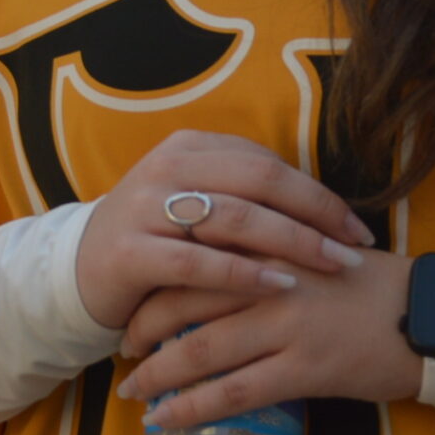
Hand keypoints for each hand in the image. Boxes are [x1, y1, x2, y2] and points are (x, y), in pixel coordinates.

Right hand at [72, 130, 372, 331]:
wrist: (79, 274)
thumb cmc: (156, 242)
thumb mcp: (195, 204)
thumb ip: (244, 197)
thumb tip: (324, 212)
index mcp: (188, 147)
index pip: (267, 163)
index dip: (317, 193)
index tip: (355, 227)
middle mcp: (166, 168)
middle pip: (259, 182)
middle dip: (316, 215)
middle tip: (354, 248)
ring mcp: (144, 207)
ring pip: (236, 218)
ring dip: (293, 243)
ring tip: (332, 266)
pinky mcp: (131, 252)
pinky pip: (199, 262)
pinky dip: (246, 275)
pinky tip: (280, 287)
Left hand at [115, 247, 421, 429]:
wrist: (430, 317)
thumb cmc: (369, 285)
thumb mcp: (313, 249)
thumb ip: (263, 253)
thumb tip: (207, 271)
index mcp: (271, 243)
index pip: (194, 254)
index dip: (153, 280)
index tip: (131, 299)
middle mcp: (273, 280)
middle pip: (185, 299)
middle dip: (144, 327)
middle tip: (122, 346)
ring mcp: (288, 325)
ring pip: (202, 349)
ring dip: (158, 373)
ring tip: (132, 390)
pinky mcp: (305, 367)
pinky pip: (235, 392)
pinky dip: (192, 407)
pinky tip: (164, 420)